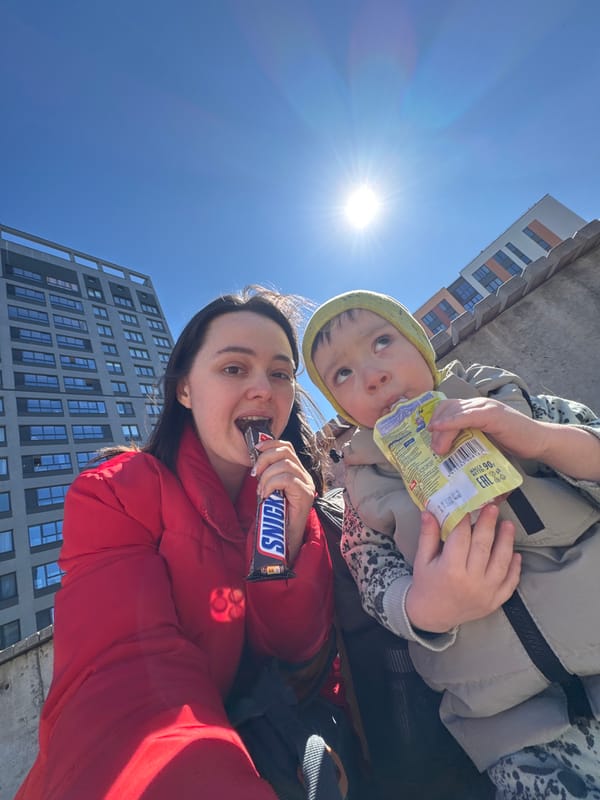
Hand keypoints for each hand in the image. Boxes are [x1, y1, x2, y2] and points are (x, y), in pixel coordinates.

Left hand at [254, 439, 314, 563]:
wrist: (283, 541)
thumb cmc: (274, 517)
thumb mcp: (268, 489)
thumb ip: (266, 474)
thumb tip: (255, 458)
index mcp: (296, 472)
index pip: (286, 447)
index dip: (270, 444)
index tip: (255, 450)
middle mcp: (304, 475)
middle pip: (286, 451)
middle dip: (265, 459)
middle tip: (255, 475)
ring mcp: (306, 484)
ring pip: (285, 464)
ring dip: (266, 476)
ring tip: (261, 491)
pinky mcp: (305, 494)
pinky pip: (286, 479)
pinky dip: (271, 484)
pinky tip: (266, 496)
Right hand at [405, 504, 520, 632]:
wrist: (432, 615)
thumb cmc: (426, 584)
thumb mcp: (422, 560)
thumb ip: (428, 536)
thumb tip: (429, 511)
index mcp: (450, 570)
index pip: (461, 538)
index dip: (465, 520)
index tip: (469, 505)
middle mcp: (470, 581)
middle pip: (483, 547)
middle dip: (488, 524)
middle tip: (493, 507)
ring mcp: (486, 593)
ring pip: (501, 562)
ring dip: (506, 542)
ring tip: (508, 525)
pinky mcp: (495, 601)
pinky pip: (510, 583)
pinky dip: (515, 568)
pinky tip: (516, 554)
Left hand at [428, 397, 546, 460]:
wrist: (539, 442)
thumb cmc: (512, 444)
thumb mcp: (483, 442)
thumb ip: (467, 441)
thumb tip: (445, 455)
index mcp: (474, 409)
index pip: (446, 407)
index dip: (434, 420)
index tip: (425, 438)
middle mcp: (477, 405)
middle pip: (446, 408)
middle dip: (435, 426)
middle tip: (432, 449)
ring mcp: (486, 408)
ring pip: (454, 412)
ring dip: (441, 429)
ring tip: (438, 449)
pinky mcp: (493, 415)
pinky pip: (467, 415)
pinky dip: (451, 421)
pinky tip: (441, 428)